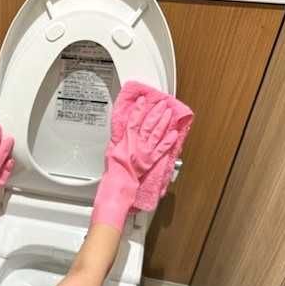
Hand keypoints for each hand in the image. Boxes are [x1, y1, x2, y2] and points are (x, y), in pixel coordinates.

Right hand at [92, 97, 176, 229]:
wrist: (119, 185)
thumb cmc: (113, 171)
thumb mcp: (111, 151)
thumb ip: (118, 139)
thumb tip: (121, 130)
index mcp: (126, 141)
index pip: (133, 121)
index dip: (139, 109)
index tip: (143, 100)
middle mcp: (138, 145)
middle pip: (148, 125)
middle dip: (155, 113)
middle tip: (162, 103)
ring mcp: (146, 152)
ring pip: (157, 134)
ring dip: (163, 122)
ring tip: (169, 113)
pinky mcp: (151, 161)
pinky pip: (162, 149)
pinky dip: (169, 141)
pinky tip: (174, 134)